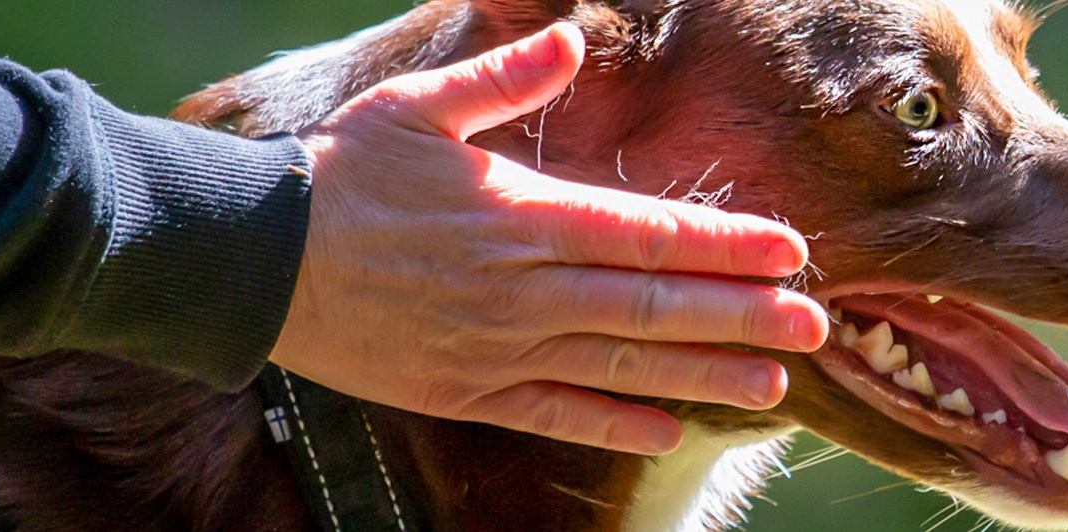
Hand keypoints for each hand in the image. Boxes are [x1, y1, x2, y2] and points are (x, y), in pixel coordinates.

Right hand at [270, 23, 828, 454]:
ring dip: (703, 374)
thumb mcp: (417, 107)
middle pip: (654, 306)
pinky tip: (671, 429)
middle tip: (816, 324)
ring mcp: (496, 348)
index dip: (725, 242)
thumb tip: (573, 38)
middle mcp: (521, 287)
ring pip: (620, 367)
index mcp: (520, 212)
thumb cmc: (340, 172)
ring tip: (773, 381)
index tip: (790, 249)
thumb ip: (504, 79)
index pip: (647, 231)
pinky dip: (615, 423)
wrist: (250, 259)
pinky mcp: (465, 392)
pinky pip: (554, 415)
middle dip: (742, 314)